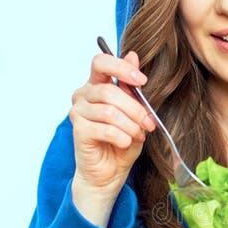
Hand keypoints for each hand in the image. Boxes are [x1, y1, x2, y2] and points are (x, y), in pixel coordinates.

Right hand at [69, 51, 154, 223]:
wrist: (109, 173)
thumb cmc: (121, 142)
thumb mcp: (135, 113)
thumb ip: (132, 88)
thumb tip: (133, 55)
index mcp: (97, 85)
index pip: (101, 62)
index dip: (121, 67)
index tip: (142, 80)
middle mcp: (84, 95)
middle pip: (110, 91)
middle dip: (136, 109)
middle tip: (148, 124)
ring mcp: (78, 112)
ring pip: (110, 111)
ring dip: (130, 126)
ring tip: (137, 136)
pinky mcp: (78, 130)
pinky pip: (105, 129)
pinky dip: (122, 137)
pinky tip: (125, 143)